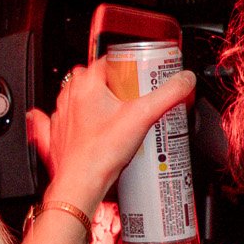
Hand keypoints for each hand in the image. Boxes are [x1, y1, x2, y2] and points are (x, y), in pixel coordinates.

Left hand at [29, 57, 195, 211]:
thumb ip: (168, 95)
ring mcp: (61, 115)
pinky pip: (63, 118)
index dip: (127, 66)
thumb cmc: (101, 153)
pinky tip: (89, 125)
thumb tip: (185, 80)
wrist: (80, 183)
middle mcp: (69, 96)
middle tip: (133, 95)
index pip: (108, 61)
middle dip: (113, 84)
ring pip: (79, 97)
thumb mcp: (143, 117)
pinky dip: (74, 118)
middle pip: (93, 78)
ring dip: (95, 100)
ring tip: (118, 112)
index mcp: (86, 84)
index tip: (140, 75)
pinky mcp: (58, 134)